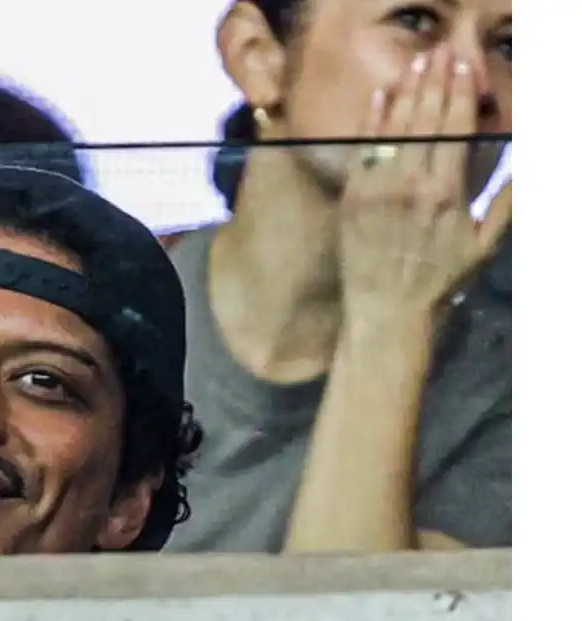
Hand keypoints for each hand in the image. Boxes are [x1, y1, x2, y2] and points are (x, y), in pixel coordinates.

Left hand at [338, 48, 510, 328]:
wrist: (386, 309)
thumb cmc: (439, 278)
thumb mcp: (483, 243)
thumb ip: (506, 200)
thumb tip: (525, 163)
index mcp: (447, 192)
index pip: (455, 128)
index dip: (460, 92)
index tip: (464, 67)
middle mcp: (411, 185)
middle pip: (425, 119)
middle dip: (435, 81)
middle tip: (442, 54)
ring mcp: (377, 188)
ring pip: (393, 127)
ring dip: (406, 91)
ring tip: (417, 63)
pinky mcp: (352, 196)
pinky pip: (362, 149)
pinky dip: (372, 120)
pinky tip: (382, 95)